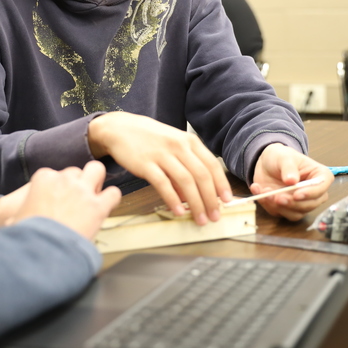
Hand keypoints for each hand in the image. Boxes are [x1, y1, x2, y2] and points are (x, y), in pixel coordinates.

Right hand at [0, 161, 120, 239]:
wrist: (41, 250)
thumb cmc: (26, 237)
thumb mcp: (14, 220)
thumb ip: (17, 215)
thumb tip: (7, 224)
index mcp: (42, 179)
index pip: (55, 174)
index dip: (58, 187)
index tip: (58, 198)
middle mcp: (64, 180)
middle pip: (76, 170)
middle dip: (78, 180)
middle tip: (78, 196)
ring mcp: (82, 191)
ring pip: (97, 170)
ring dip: (97, 180)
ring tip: (95, 194)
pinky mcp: (97, 207)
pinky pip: (113, 193)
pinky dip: (111, 199)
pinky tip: (107, 207)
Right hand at [87, 112, 231, 225]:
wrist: (120, 128)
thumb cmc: (149, 138)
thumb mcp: (173, 145)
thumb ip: (186, 165)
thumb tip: (196, 192)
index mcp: (189, 141)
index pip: (212, 164)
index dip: (221, 184)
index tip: (227, 200)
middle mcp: (178, 146)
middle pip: (202, 175)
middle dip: (211, 199)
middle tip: (215, 216)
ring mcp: (162, 154)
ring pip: (186, 181)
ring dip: (196, 203)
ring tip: (200, 218)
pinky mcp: (145, 164)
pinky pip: (163, 184)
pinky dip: (173, 199)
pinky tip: (178, 211)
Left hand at [250, 144, 332, 220]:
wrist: (266, 164)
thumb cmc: (281, 157)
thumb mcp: (284, 157)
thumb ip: (289, 168)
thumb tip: (292, 181)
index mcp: (319, 176)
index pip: (321, 188)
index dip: (311, 193)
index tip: (296, 194)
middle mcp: (313, 193)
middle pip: (310, 205)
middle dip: (292, 203)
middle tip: (277, 197)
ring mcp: (300, 203)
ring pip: (296, 213)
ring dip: (279, 206)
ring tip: (265, 191)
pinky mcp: (286, 209)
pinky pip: (279, 212)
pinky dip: (268, 204)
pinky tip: (259, 190)